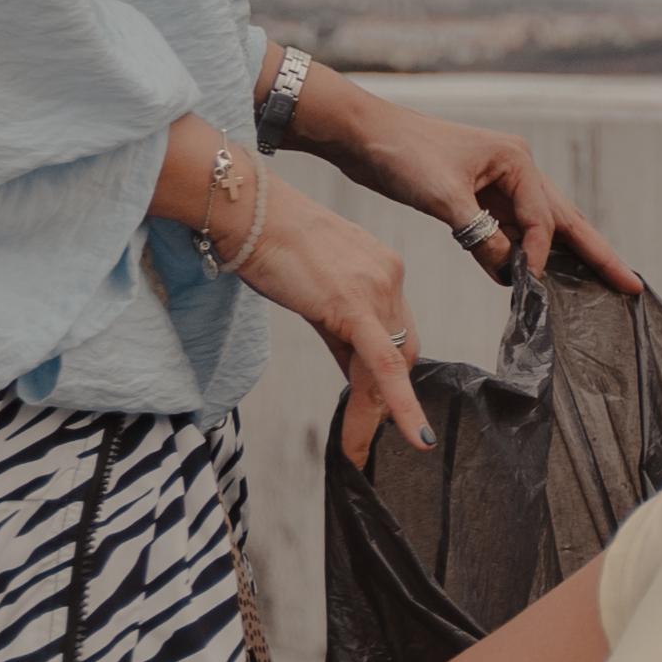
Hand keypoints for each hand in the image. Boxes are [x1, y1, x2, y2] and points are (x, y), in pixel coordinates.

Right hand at [235, 195, 431, 459]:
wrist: (247, 212)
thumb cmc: (268, 243)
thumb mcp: (315, 286)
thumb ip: (339, 328)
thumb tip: (353, 369)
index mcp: (383, 269)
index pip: (395, 332)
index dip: (390, 373)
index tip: (376, 403)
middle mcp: (390, 277)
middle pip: (399, 351)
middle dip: (387, 397)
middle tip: (365, 434)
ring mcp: (377, 289)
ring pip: (390, 364)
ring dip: (376, 411)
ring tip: (358, 449)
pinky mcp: (354, 304)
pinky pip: (384, 364)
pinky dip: (400, 405)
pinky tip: (413, 436)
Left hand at [301, 84, 643, 294]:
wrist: (361, 135)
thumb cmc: (403, 154)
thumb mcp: (444, 198)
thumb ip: (480, 236)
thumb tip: (506, 271)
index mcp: (516, 160)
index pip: (542, 218)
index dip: (538, 254)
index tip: (527, 284)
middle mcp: (515, 169)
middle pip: (564, 220)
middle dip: (596, 253)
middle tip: (629, 284)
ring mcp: (496, 183)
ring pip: (537, 227)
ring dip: (558, 256)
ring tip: (596, 282)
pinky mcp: (474, 197)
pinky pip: (506, 231)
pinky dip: (515, 254)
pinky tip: (524, 276)